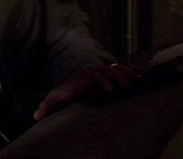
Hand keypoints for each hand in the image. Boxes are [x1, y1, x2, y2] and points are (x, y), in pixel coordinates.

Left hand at [32, 63, 146, 120]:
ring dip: (129, 72)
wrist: (76, 79)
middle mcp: (96, 71)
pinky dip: (136, 69)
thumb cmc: (68, 91)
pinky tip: (145, 74)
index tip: (109, 90)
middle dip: (118, 75)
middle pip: (108, 70)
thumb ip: (48, 105)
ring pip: (119, 67)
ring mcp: (106, 70)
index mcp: (84, 77)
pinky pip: (127, 68)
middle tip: (127, 85)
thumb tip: (36, 115)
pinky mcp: (114, 72)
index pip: (93, 76)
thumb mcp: (56, 96)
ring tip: (139, 79)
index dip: (101, 81)